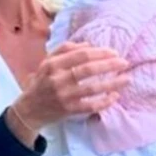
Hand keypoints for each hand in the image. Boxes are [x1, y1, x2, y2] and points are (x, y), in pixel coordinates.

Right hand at [11, 41, 127, 131]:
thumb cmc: (41, 82)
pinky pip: (90, 106)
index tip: (114, 52)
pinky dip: (104, 102)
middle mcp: (58, 80)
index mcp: (53, 65)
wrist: (29, 109)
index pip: (80, 55)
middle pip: (88, 70)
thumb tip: (88, 45)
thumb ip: (64, 50)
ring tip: (126, 79)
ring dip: (112, 83)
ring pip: (92, 88)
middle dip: (109, 65)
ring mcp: (64, 96)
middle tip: (124, 63)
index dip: (100, 52)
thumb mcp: (47, 63)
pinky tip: (115, 96)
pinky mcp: (68, 110)